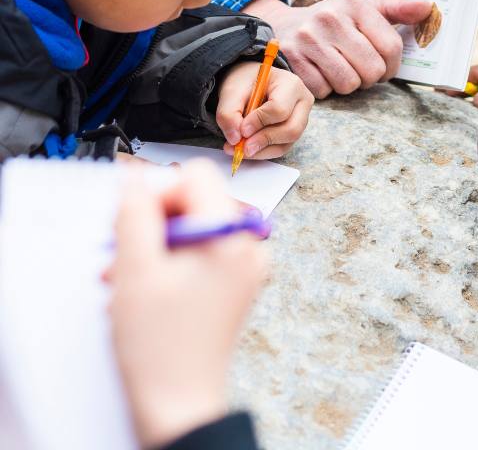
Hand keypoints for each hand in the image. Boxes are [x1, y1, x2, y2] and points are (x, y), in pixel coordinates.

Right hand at [109, 161, 265, 449]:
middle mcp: (248, 244)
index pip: (195, 176)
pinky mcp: (236, 281)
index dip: (158, 194)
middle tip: (124, 254)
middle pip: (195, 199)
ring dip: (157, 242)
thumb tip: (136, 176)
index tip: (134, 223)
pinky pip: (202, 248)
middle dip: (154, 221)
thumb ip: (134, 213)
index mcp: (232, 236)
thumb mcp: (136, 269)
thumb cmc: (161, 348)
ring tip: (129, 276)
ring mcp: (246, 264)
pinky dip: (172, 259)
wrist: (178, 405)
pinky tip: (148, 285)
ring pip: (194, 224)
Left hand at [216, 62, 313, 158]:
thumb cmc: (245, 83)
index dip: (259, 121)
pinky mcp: (293, 133)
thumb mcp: (231, 91)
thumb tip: (235, 139)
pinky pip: (281, 149)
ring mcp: (301, 120)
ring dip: (261, 150)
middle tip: (242, 146)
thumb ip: (228, 113)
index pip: (280, 108)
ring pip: (286, 143)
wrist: (250, 84)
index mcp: (291, 84)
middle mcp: (302, 103)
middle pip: (291, 129)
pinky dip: (262, 152)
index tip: (242, 129)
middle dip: (264, 140)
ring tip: (239, 148)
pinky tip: (246, 148)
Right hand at [243, 0, 431, 97]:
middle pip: (372, 70)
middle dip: (369, 77)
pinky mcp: (292, 59)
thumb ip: (396, 9)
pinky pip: (324, 91)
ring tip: (339, 69)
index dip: (392, 65)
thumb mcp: (362, 8)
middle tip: (359, 68)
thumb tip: (427, 6)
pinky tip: (320, 72)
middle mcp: (330, 17)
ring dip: (348, 84)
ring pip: (349, 84)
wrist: (283, 26)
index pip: (391, 47)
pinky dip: (326, 88)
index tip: (383, 65)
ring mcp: (308, 38)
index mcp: (353, 2)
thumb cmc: (333, 20)